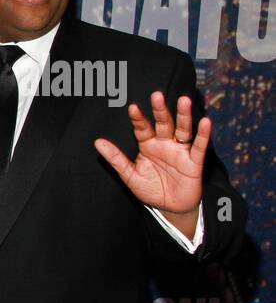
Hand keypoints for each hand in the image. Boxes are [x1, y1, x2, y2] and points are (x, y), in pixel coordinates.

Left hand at [95, 91, 207, 235]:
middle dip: (160, 110)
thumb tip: (97, 142)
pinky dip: (203, 134)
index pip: (142, 128)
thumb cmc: (150, 189)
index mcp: (148, 146)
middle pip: (163, 123)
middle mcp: (165, 144)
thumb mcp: (130, 175)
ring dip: (184, 116)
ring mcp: (180, 151)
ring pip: (183, 130)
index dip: (138, 119)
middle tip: (156, 94)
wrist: (170, 208)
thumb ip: (116, 159)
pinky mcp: (194, 162)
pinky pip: (199, 146)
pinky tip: (205, 122)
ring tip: (184, 100)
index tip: (132, 107)